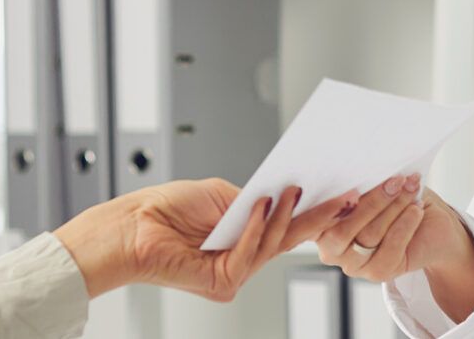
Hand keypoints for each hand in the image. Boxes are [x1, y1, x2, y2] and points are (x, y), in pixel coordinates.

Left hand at [53, 178, 355, 301]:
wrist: (130, 227)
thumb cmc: (165, 211)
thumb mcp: (222, 195)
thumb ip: (255, 200)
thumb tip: (284, 196)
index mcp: (244, 237)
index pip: (287, 227)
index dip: (315, 213)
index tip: (342, 196)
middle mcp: (241, 259)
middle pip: (289, 239)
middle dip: (317, 217)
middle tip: (343, 196)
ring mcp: (234, 274)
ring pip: (272, 246)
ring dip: (285, 216)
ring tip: (293, 190)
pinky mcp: (221, 283)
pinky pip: (248, 253)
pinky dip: (256, 227)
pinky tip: (261, 206)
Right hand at [313, 174, 473, 283]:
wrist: (431, 228)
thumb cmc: (394, 200)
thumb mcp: (371, 188)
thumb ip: (356, 187)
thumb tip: (356, 171)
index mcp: (319, 226)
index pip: (306, 225)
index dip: (323, 211)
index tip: (350, 191)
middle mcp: (330, 249)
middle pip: (342, 231)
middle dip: (372, 202)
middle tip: (395, 181)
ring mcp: (353, 264)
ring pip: (369, 236)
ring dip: (393, 208)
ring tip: (410, 189)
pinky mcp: (378, 272)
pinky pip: (390, 248)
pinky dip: (405, 225)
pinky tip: (416, 210)